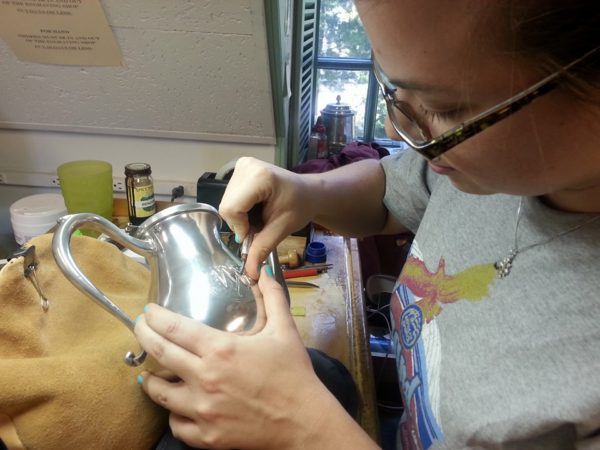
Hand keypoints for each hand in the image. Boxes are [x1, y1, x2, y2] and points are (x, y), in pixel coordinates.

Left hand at [134, 267, 334, 449]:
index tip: (149, 311)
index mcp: (221, 349)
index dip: (155, 317)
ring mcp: (203, 409)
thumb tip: (262, 271)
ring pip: (159, 393)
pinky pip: (176, 424)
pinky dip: (172, 413)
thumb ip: (272, 296)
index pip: (174, 327)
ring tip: (148, 372)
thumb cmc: (294, 374)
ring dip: (150, 379)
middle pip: (159, 353)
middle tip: (139, 327)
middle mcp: (205, 378)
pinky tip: (175, 405)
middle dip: (143, 335)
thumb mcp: (284, 329)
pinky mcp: (207, 436)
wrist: (304, 421)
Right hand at [219, 157, 315, 279]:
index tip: (256, 233)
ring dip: (240, 216)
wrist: (310, 192)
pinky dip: (240, 208)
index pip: (232, 208)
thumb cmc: (300, 207)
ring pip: (226, 202)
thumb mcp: (282, 228)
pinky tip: (255, 207)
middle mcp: (246, 166)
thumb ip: (262, 247)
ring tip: (259, 215)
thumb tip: (249, 272)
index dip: (241, 227)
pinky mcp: (240, 168)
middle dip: (240, 222)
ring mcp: (242, 165)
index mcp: (259, 177)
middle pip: (227, 206)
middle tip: (260, 225)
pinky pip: (230, 196)